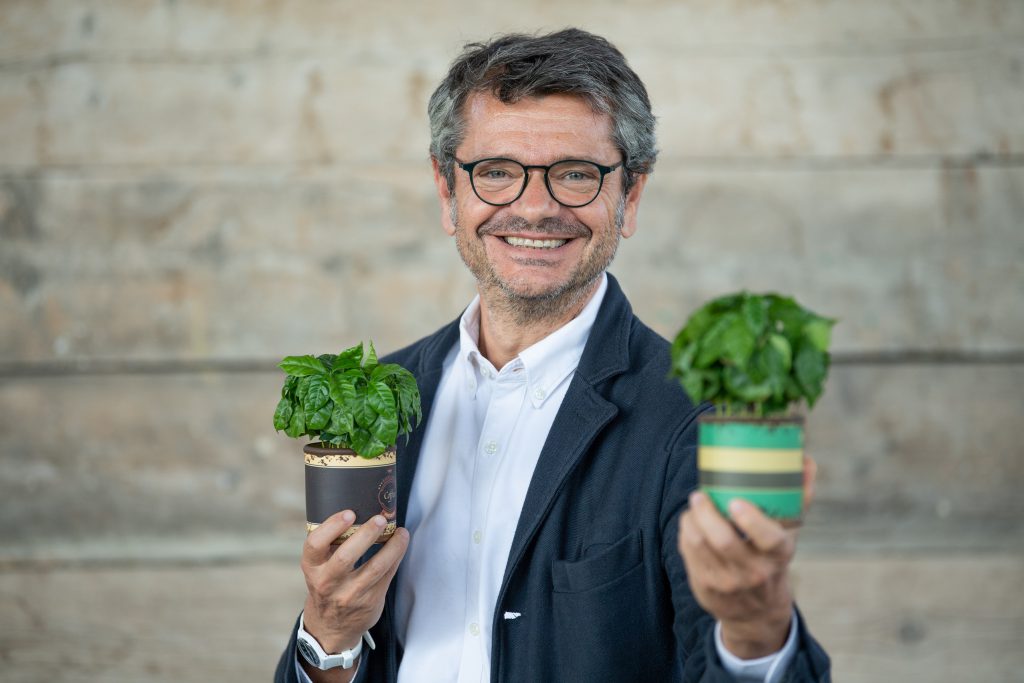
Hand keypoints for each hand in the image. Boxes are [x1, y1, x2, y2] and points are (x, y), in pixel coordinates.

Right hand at [301, 510, 409, 653]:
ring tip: (400, 531)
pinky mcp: (369, 602)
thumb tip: (359, 510)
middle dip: (366, 535)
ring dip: (391, 546)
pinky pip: (387, 576)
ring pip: (374, 568)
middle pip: (346, 557)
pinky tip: (401, 543)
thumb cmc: (326, 585)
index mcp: (312, 568)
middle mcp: (327, 583)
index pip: (314, 545)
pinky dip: (396, 557)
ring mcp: (349, 594)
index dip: (331, 527)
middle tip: (380, 519)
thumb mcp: (318, 568)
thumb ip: (330, 545)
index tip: (349, 513)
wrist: (330, 628)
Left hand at [677, 456, 816, 658]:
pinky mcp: (705, 586)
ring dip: (692, 519)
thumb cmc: (771, 560)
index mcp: (778, 554)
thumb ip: (797, 498)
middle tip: (699, 494)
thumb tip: (807, 460)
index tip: (735, 502)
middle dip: (707, 513)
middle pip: (725, 541)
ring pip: (700, 544)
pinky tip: (690, 522)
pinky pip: (688, 553)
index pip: (769, 538)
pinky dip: (686, 532)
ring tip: (695, 504)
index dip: (751, 520)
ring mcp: (727, 582)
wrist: (756, 612)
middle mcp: (754, 572)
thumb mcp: (787, 535)